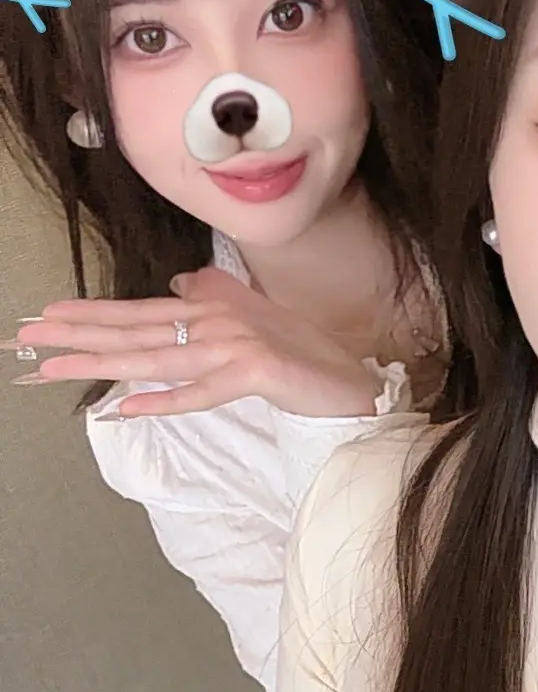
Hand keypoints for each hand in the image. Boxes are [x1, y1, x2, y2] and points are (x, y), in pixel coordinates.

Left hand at [6, 268, 380, 418]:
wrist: (352, 384)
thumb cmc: (304, 355)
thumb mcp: (256, 317)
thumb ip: (217, 293)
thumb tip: (180, 283)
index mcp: (211, 309)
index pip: (138, 312)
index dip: (90, 314)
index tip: (45, 318)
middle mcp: (216, 320)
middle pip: (134, 330)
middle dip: (77, 334)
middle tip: (27, 336)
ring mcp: (234, 345)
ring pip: (155, 357)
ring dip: (102, 363)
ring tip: (56, 368)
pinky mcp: (255, 373)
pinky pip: (200, 392)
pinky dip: (164, 400)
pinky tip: (126, 408)